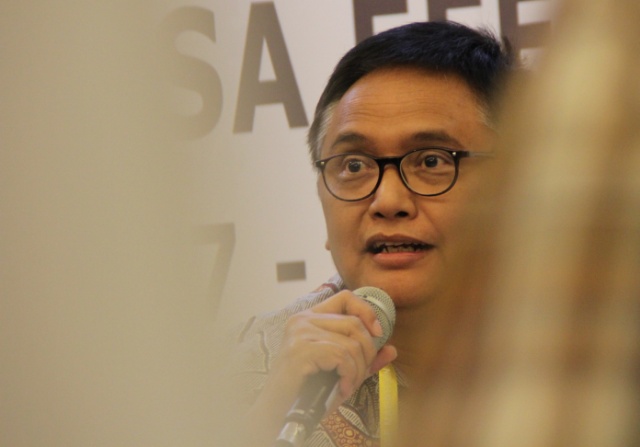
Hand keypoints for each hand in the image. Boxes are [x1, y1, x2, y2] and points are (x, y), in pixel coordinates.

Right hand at [246, 290, 396, 444]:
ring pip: (351, 343)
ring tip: (347, 386)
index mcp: (310, 318)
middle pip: (354, 324)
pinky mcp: (301, 349)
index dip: (367, 311)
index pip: (345, 297)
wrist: (278, 412)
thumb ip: (363, 359)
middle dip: (366, 354)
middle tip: (357, 376)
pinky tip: (341, 388)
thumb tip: (392, 350)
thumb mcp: (339, 371)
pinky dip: (348, 376)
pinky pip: (341, 356)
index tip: (378, 332)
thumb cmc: (307, 391)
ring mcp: (300, 332)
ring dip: (357, 371)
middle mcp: (303, 319)